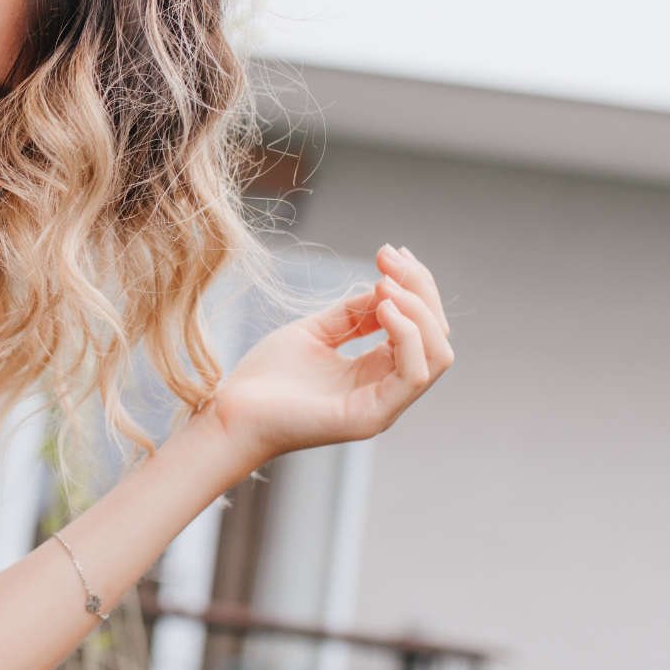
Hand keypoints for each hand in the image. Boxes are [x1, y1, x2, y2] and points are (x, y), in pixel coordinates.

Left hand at [208, 244, 454, 463]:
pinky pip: (414, 374)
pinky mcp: (371, 417)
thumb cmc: (265, 377)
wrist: (232, 411)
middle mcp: (387, 390)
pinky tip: (382, 309)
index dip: (414, 286)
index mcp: (375, 372)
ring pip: (437, 355)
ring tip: (386, 285)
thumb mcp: (315, 331)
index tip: (390, 252)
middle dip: (420, 289)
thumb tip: (387, 287)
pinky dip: (407, 335)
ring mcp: (383, 407)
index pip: (421, 327)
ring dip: (419, 310)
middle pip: (436, 336)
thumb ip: (353, 313)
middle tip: (390, 258)